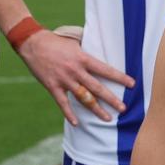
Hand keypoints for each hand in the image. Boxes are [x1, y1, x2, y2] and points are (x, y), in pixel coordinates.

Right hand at [17, 28, 133, 124]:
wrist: (32, 42)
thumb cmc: (57, 42)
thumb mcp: (76, 43)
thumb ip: (88, 53)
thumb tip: (105, 55)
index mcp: (83, 59)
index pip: (106, 70)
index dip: (120, 77)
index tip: (132, 84)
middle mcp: (75, 71)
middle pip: (97, 88)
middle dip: (111, 99)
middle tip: (123, 108)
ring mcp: (64, 80)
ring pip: (83, 98)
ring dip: (96, 109)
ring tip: (108, 118)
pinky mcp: (52, 86)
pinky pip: (62, 102)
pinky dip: (69, 114)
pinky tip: (77, 123)